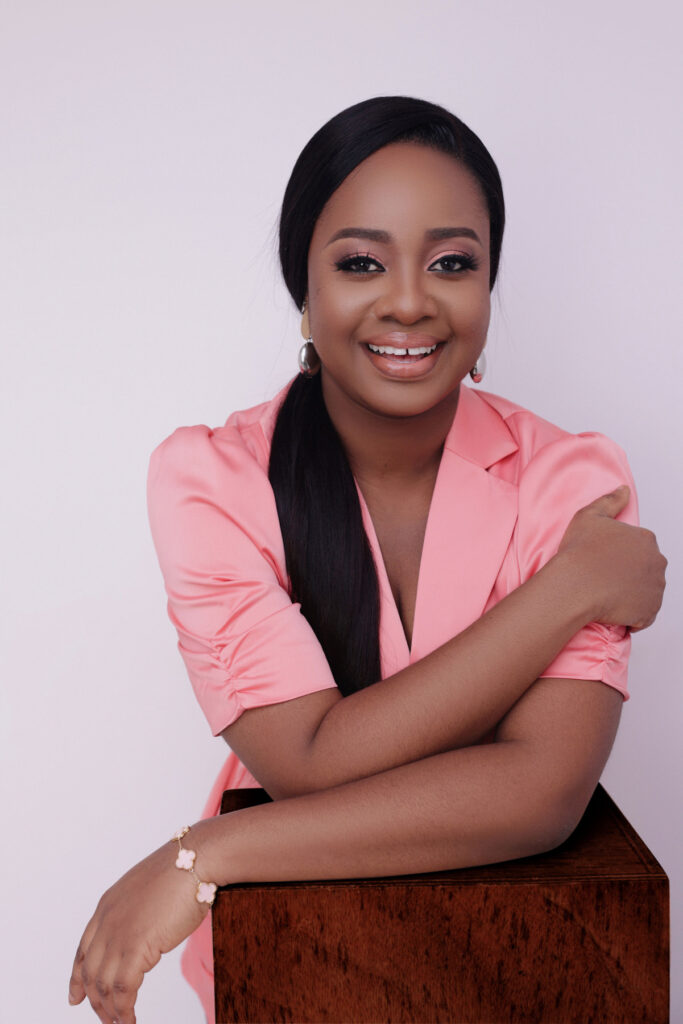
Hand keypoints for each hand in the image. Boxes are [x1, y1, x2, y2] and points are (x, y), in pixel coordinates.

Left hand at [68, 834, 208, 1022]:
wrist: (196, 859)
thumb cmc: (183, 870)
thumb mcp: (149, 889)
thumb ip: (139, 910)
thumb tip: (147, 927)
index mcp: (107, 904)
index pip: (83, 949)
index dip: (77, 977)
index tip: (76, 997)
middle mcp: (106, 920)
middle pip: (90, 971)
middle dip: (95, 1001)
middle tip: (106, 1019)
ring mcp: (119, 933)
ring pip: (103, 985)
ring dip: (110, 1011)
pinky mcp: (136, 946)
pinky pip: (122, 990)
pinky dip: (123, 1011)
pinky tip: (130, 1020)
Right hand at [557, 485, 666, 630]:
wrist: (574, 586)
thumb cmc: (579, 552)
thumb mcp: (589, 516)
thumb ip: (611, 501)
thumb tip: (625, 490)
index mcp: (646, 539)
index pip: (640, 548)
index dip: (621, 555)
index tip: (605, 562)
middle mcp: (657, 562)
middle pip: (646, 569)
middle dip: (630, 574)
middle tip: (605, 580)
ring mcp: (655, 589)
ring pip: (647, 592)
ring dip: (632, 594)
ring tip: (607, 596)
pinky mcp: (649, 612)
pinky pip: (644, 616)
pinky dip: (633, 616)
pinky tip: (613, 611)